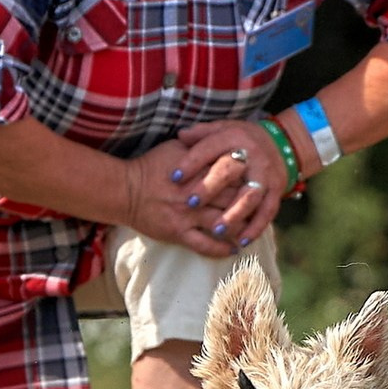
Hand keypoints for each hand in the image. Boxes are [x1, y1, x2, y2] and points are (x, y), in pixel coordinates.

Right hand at [119, 127, 273, 257]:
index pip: (231, 173)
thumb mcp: (176, 148)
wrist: (124, 190)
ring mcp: (188, 215)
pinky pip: (204, 245)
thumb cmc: (150, 166)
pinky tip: (234, 249)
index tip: (260, 179)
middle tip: (263, 207)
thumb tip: (222, 140)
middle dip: (249, 203)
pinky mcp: (178, 233)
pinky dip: (221, 249)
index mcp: (197, 171)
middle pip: (232, 199)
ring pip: (223, 223)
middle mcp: (195, 193)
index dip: (248, 177)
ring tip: (252, 229)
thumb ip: (200, 145)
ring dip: (240, 227)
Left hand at [182, 119, 291, 248]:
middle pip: (230, 171)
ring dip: (234, 215)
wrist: (282, 143)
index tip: (174, 177)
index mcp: (234, 137)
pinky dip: (256, 228)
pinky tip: (242, 242)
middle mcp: (252, 155)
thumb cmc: (241, 140)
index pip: (210, 147)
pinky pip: (268, 212)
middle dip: (210, 188)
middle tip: (190, 204)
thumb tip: (181, 135)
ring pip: (250, 196)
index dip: (191, 162)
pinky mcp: (276, 191)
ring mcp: (266, 175)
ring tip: (217, 231)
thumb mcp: (223, 128)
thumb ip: (201, 133)